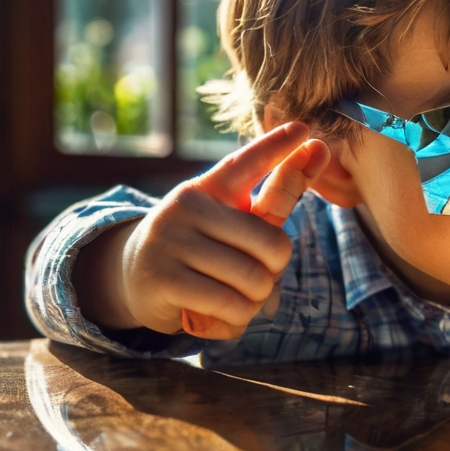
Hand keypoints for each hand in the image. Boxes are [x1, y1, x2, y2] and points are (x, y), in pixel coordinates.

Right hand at [75, 122, 330, 339]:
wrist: (132, 276)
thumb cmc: (199, 247)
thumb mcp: (231, 220)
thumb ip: (275, 196)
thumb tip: (317, 151)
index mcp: (210, 186)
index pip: (246, 163)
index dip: (276, 147)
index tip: (304, 129)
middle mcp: (188, 204)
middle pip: (272, 244)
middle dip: (274, 272)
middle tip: (256, 278)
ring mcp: (171, 239)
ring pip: (253, 280)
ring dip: (255, 301)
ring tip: (236, 298)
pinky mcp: (163, 278)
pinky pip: (229, 306)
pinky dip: (237, 320)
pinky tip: (223, 316)